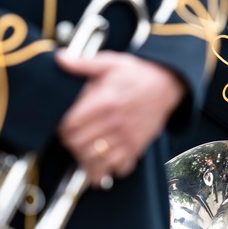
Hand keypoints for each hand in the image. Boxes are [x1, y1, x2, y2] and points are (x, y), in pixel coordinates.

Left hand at [55, 49, 186, 185]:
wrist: (168, 83)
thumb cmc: (137, 74)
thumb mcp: (110, 63)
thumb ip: (83, 63)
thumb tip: (60, 58)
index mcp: (106, 101)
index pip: (71, 124)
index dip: (61, 127)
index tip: (62, 124)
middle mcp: (116, 122)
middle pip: (79, 145)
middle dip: (69, 143)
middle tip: (70, 137)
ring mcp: (127, 137)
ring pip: (95, 161)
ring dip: (84, 159)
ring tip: (81, 151)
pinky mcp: (137, 147)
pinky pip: (119, 169)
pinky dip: (108, 170)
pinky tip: (102, 162)